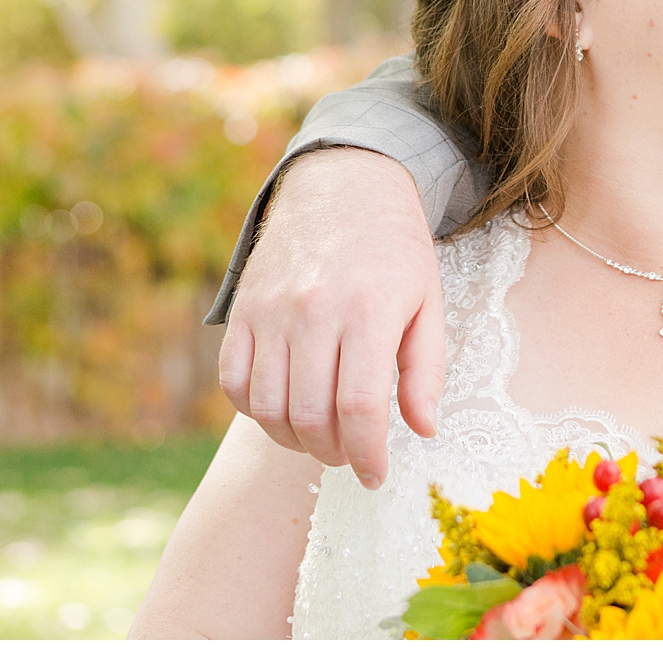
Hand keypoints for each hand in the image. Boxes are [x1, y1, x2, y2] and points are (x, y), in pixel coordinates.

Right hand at [217, 147, 446, 488]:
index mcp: (369, 311)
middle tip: (352, 455)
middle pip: (311, 416)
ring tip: (322, 439)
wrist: (345, 187)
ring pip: (268, 407)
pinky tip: (287, 409)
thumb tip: (423, 431)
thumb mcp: (428, 302)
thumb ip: (426, 370)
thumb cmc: (396, 251)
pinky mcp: (241, 310)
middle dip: (334, 453)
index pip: (360, 408)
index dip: (368, 455)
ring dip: (295, 440)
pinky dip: (256, 410)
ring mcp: (270, 310)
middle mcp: (313, 311)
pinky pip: (234, 382)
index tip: (376, 476)